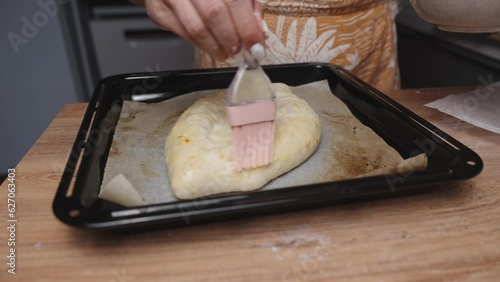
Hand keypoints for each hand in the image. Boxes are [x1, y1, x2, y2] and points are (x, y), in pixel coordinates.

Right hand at [144, 0, 264, 60]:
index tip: (255, 44)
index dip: (247, 27)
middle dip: (231, 39)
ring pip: (196, 27)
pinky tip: (209, 46)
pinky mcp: (159, 9)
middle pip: (214, 14)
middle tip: (240, 51)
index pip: (235, 1)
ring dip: (215, 46)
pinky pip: (182, 33)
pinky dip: (199, 45)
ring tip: (225, 53)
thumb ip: (248, 6)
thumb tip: (259, 31)